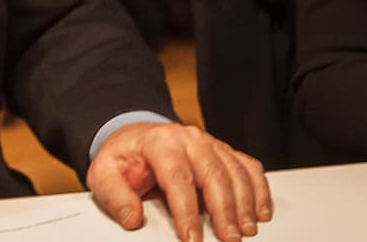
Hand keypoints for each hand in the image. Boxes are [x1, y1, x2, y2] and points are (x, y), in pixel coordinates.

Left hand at [88, 122, 271, 241]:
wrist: (134, 136)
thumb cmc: (124, 158)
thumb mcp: (104, 173)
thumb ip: (115, 195)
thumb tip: (132, 217)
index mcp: (160, 143)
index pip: (177, 178)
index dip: (187, 211)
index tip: (192, 238)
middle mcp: (189, 139)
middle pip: (213, 174)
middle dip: (224, 210)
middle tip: (230, 238)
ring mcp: (209, 143)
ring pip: (235, 171)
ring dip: (245, 202)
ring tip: (246, 230)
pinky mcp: (223, 151)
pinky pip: (247, 165)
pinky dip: (259, 188)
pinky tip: (261, 210)